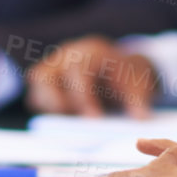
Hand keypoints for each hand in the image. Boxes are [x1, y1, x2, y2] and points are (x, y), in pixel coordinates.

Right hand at [26, 35, 158, 117]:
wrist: (116, 64)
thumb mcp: (136, 83)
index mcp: (91, 52)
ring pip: (37, 81)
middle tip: (70, 122)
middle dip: (55, 101)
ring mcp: (53, 65)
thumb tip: (141, 117)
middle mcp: (67, 55)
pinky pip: (35, 93)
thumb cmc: (123, 74)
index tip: (94, 119)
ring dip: (47, 104)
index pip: (79, 71)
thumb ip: (138, 99)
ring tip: (64, 124)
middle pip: (46, 74)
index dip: (84, 96)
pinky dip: (45, 107)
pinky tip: (61, 121)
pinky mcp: (45, 79)